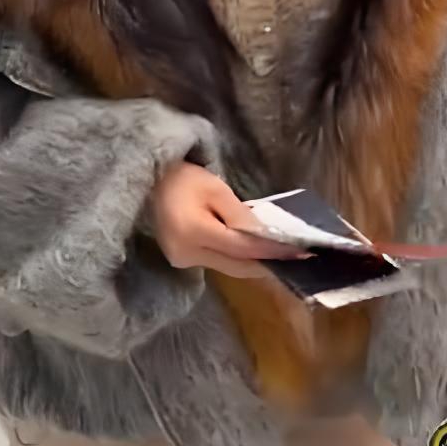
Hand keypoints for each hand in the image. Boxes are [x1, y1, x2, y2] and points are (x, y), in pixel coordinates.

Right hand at [150, 162, 307, 278]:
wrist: (148, 181)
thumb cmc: (182, 178)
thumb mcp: (215, 188)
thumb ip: (241, 215)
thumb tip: (266, 237)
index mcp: (194, 232)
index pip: (241, 247)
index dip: (271, 250)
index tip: (298, 251)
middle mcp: (186, 253)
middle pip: (236, 266)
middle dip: (267, 263)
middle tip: (296, 260)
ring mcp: (182, 260)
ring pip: (227, 267)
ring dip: (253, 263)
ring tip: (280, 257)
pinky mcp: (181, 260)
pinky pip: (216, 263)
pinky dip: (236, 258)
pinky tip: (253, 253)